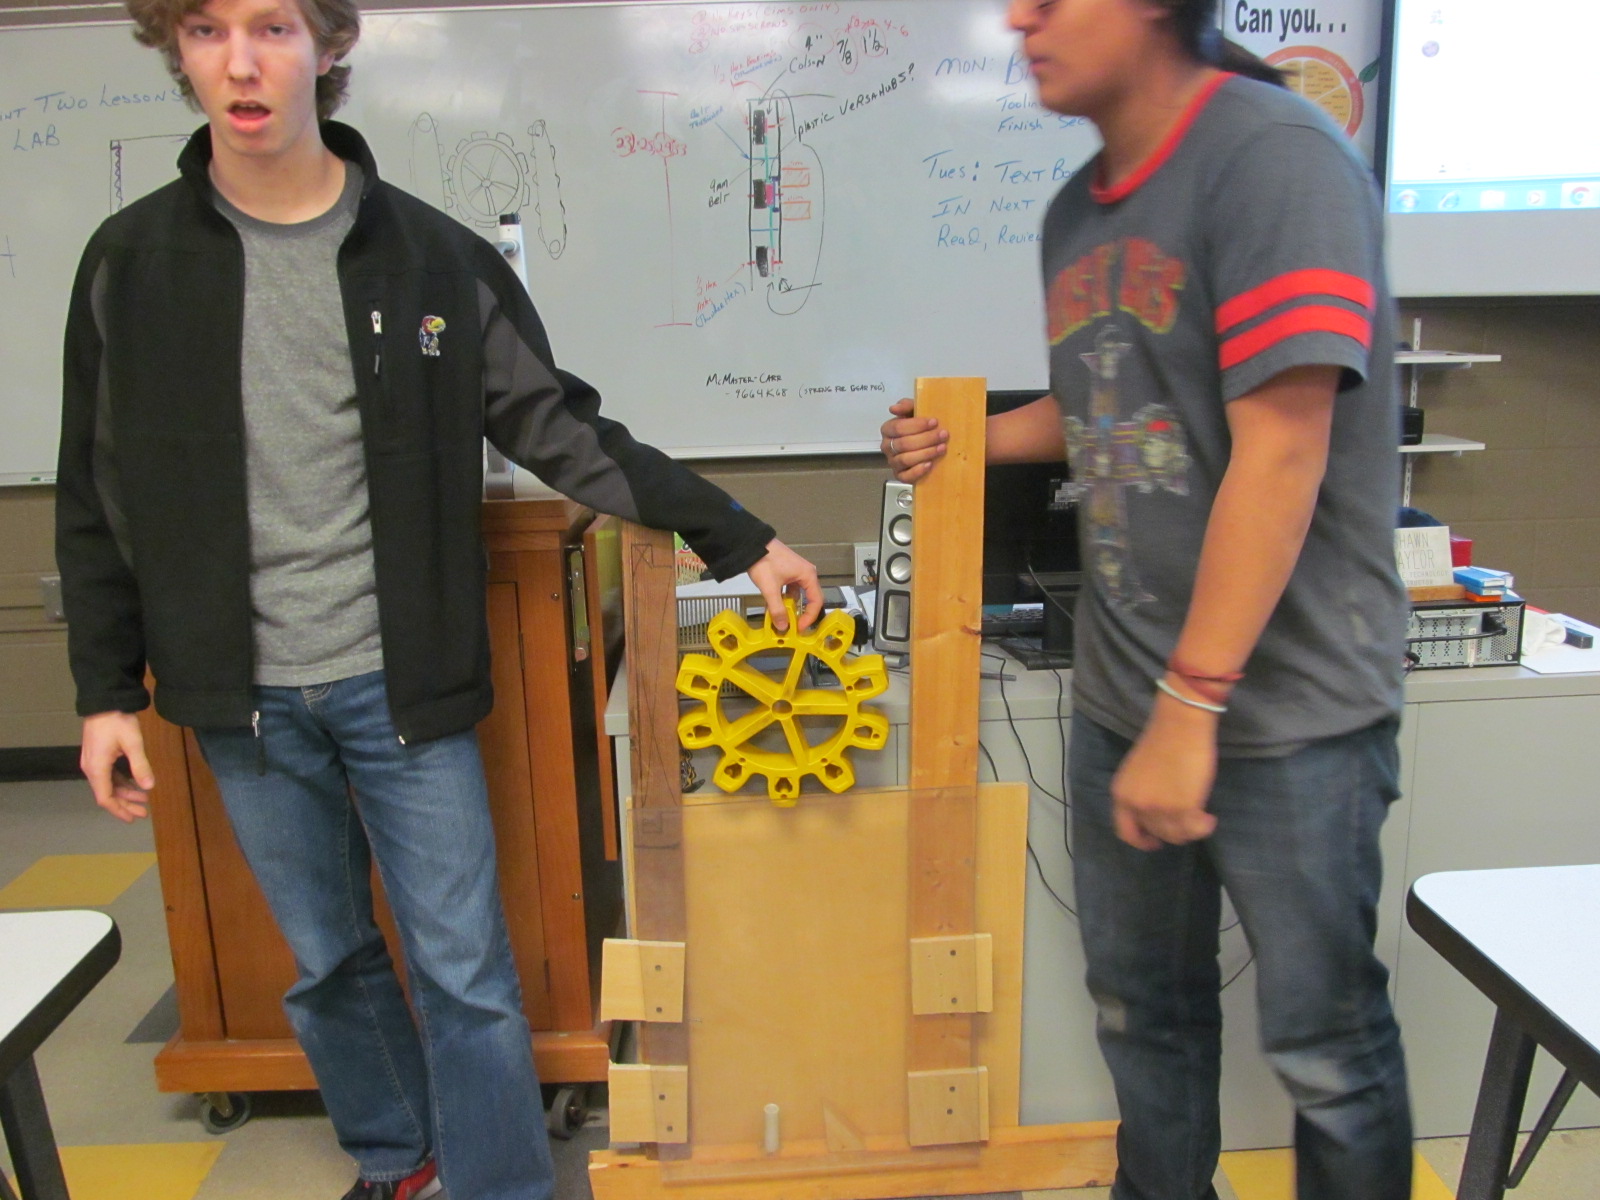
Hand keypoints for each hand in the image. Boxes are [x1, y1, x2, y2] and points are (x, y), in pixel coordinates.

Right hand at [81, 711, 154, 822]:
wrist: (104, 700)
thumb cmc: (117, 721)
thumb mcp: (133, 743)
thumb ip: (140, 765)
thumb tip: (149, 787)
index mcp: (97, 768)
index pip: (105, 797)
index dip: (119, 810)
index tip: (133, 818)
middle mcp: (91, 768)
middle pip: (107, 793)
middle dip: (125, 804)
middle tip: (144, 812)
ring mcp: (93, 761)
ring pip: (108, 784)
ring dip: (125, 793)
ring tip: (144, 799)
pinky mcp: (98, 755)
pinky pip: (109, 775)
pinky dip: (121, 782)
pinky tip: (135, 784)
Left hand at [747, 539, 822, 631]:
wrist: (751, 543)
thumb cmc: (764, 561)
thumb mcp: (770, 588)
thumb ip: (776, 609)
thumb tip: (783, 626)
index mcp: (808, 575)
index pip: (816, 601)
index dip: (810, 617)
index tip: (800, 628)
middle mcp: (806, 573)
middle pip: (809, 598)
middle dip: (800, 613)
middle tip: (793, 626)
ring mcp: (797, 572)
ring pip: (798, 594)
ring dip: (791, 606)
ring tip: (782, 617)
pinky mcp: (788, 571)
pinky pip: (791, 589)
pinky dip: (784, 598)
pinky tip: (775, 605)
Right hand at [880, 399, 947, 481]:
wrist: (927, 442)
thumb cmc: (920, 426)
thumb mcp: (914, 411)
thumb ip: (906, 406)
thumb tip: (894, 408)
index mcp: (888, 430)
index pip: (898, 427)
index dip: (917, 425)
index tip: (934, 422)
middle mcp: (887, 446)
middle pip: (904, 444)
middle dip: (926, 439)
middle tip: (943, 435)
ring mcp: (893, 462)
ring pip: (906, 459)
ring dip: (926, 453)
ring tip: (941, 448)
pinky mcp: (900, 475)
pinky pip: (906, 477)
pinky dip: (918, 471)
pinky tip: (930, 464)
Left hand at [1110, 692, 1219, 849]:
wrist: (1180, 724)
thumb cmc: (1162, 740)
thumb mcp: (1138, 772)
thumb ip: (1141, 794)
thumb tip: (1154, 815)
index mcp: (1121, 794)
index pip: (1125, 832)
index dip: (1141, 841)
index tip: (1155, 841)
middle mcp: (1136, 805)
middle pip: (1156, 834)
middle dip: (1172, 832)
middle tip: (1187, 824)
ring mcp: (1159, 809)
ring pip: (1176, 836)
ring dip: (1190, 830)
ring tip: (1202, 819)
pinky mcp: (1183, 808)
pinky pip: (1195, 829)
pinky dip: (1204, 827)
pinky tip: (1209, 818)